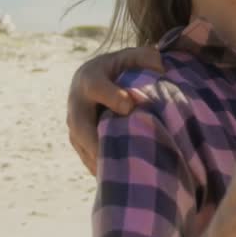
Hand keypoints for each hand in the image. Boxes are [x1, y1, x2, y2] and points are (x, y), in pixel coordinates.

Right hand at [66, 46, 162, 173]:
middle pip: (81, 125)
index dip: (111, 96)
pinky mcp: (77, 140)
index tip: (130, 106)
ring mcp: (74, 124)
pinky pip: (86, 156)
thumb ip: (145, 57)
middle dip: (96, 141)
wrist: (95, 78)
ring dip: (98, 160)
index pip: (96, 87)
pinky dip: (100, 168)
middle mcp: (77, 103)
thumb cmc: (120, 67)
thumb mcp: (131, 57)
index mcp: (89, 78)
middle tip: (117, 157)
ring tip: (122, 176)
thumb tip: (161, 67)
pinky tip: (119, 179)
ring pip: (82, 145)